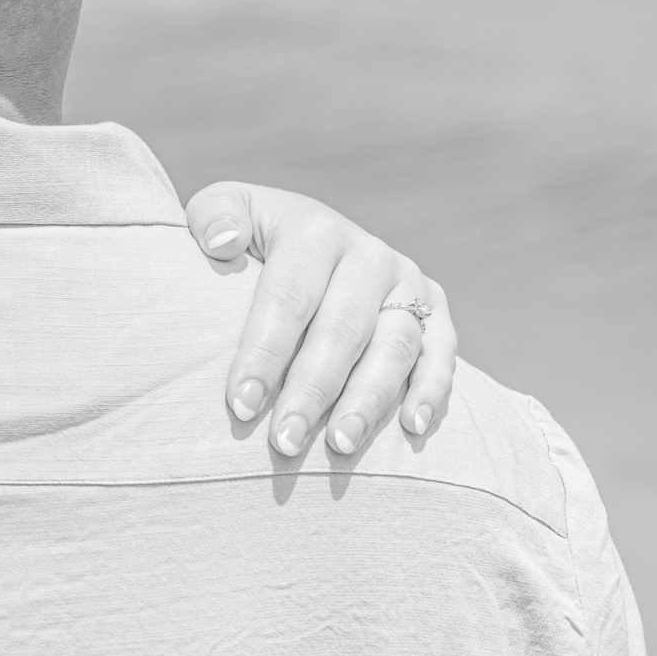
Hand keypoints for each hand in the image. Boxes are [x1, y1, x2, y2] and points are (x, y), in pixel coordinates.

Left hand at [187, 182, 457, 457]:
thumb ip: (214, 216)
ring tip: (340, 446)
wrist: (306, 232)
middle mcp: (369, 254)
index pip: (288, 298)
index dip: (265, 353)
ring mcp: (407, 282)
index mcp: (315, 231)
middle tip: (284, 442)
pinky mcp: (435, 309)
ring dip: (369, 400)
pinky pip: (442, 352)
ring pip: (395, 347)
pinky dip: (433, 390)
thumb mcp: (222, 208)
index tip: (240, 405)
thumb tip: (221, 243)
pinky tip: (412, 429)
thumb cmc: (250, 235)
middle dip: (312, 391)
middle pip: (341, 330)